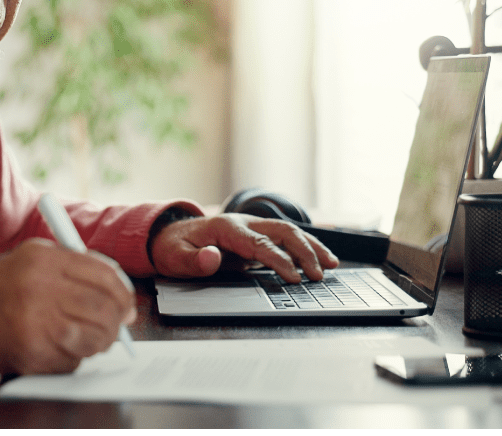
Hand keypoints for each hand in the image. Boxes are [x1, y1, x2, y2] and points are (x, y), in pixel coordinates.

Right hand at [0, 238, 135, 388]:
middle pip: (105, 305)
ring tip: (83, 341)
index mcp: (42, 257)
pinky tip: (54, 352)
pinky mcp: (30, 350)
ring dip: (98, 343)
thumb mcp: (26, 266)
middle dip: (116, 322)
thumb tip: (118, 294)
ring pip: (95, 334)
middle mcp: (40, 284)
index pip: (104, 273)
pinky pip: (72, 359)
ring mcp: (35, 318)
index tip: (127, 305)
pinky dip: (72, 360)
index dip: (122, 293)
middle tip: (115, 329)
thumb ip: (68, 272)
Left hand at [149, 213, 338, 282]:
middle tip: (320, 274)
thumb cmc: (173, 247)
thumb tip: (212, 258)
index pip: (259, 243)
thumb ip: (193, 260)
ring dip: (311, 247)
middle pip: (282, 231)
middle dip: (305, 251)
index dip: (279, 260)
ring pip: (288, 232)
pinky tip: (318, 261)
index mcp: (226, 228)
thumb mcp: (174, 257)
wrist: (169, 236)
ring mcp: (251, 228)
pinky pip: (284, 240)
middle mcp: (243, 223)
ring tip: (332, 265)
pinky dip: (303, 249)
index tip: (295, 277)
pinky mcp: (255, 237)